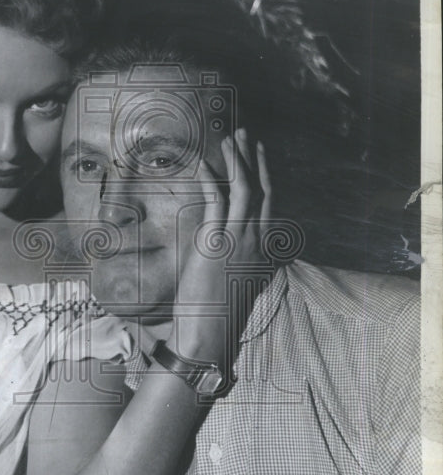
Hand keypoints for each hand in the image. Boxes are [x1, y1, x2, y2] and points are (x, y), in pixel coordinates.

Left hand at [172, 129, 271, 371]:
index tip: (259, 156)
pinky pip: (215, 202)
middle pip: (261, 190)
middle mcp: (256, 243)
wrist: (209, 338)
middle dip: (254, 160)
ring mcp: (237, 242)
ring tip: (230, 139)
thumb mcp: (241, 288)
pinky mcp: (214, 244)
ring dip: (236, 161)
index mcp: (264, 253)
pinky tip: (204, 163)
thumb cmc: (220, 318)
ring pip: (243, 190)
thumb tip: (241, 253)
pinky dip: (211, 179)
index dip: (264, 177)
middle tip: (247, 135)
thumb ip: (245, 266)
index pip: (270, 205)